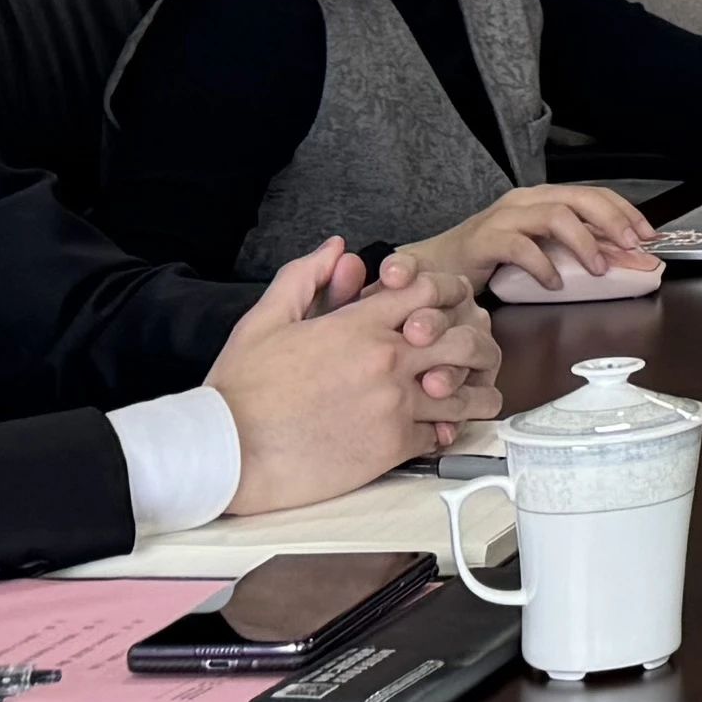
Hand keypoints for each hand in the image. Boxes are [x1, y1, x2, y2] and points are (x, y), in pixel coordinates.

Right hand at [210, 240, 491, 512]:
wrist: (226, 452)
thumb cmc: (241, 390)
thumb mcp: (265, 319)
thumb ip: (304, 277)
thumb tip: (337, 249)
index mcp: (357, 325)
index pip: (430, 290)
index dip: (448, 291)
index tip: (451, 304)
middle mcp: (384, 360)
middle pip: (462, 338)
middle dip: (475, 340)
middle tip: (474, 350)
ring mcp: (392, 405)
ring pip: (463, 391)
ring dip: (473, 390)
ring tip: (474, 393)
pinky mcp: (390, 447)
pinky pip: (441, 433)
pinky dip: (446, 430)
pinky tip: (441, 428)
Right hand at [399, 182, 662, 299]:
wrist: (433, 268)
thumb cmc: (488, 260)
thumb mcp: (539, 250)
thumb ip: (572, 250)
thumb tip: (620, 259)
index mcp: (541, 198)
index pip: (593, 193)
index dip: (624, 211)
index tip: (648, 234)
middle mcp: (524, 200)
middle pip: (579, 198)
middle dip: (613, 221)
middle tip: (633, 247)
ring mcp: (503, 217)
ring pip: (555, 215)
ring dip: (584, 243)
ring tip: (598, 269)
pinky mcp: (484, 240)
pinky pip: (521, 247)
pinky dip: (544, 266)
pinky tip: (554, 284)